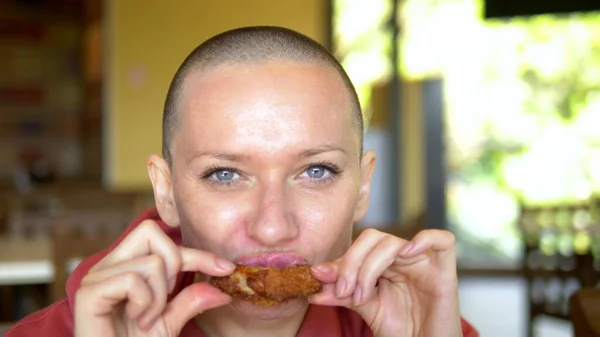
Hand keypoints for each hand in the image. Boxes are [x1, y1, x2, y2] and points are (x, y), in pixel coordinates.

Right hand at [74, 220, 234, 336]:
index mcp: (125, 266)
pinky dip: (144, 303)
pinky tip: (136, 320)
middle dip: (174, 264)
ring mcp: (96, 277)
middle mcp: (108, 265)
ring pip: (151, 262)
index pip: (164, 241)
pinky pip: (133, 280)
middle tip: (165, 298)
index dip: (198, 253)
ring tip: (146, 319)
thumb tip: (223, 291)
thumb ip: (191, 301)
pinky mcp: (89, 293)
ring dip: (159, 297)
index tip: (226, 268)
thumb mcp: (169, 322)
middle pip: (151, 231)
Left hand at [310, 229, 461, 336]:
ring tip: (362, 296)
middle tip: (342, 291)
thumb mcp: (364, 308)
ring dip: (370, 267)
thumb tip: (313, 287)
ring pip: (395, 243)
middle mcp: (404, 259)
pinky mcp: (445, 273)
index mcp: (385, 262)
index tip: (320, 281)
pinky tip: (405, 254)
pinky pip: (443, 241)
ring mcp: (424, 264)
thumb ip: (341, 294)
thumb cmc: (400, 330)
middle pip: (374, 238)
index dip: (340, 261)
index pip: (360, 245)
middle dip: (351, 263)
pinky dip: (425, 239)